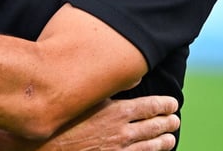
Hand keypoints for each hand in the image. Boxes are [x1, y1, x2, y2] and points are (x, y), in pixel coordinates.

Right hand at [36, 96, 179, 150]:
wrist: (47, 147)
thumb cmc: (63, 119)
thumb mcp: (86, 97)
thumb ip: (108, 89)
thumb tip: (129, 78)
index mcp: (118, 111)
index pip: (150, 106)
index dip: (165, 105)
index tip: (172, 104)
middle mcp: (122, 132)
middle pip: (154, 126)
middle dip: (167, 122)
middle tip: (175, 120)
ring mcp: (119, 150)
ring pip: (150, 146)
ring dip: (162, 142)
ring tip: (170, 139)